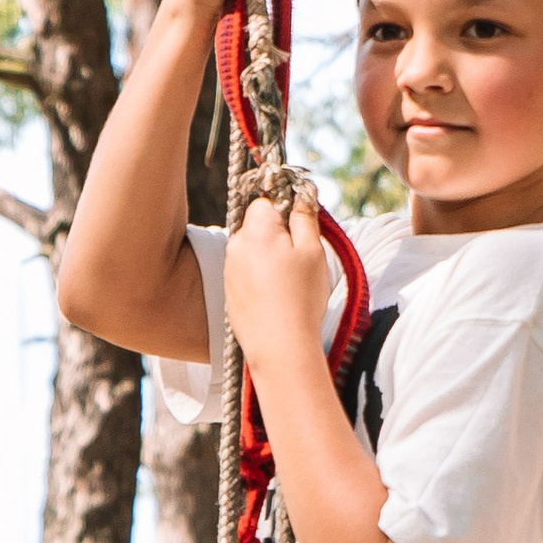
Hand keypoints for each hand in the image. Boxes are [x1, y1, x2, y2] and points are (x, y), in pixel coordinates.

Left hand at [223, 183, 334, 370]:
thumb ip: (305, 216)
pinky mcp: (229, 292)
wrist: (279, 347)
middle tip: (299, 262)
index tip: (300, 232)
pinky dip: (262, 281)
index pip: (265, 202)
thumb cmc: (300, 298)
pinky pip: (248, 274)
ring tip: (289, 286)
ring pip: (254, 251)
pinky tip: (277, 299)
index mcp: (256, 230)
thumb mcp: (313, 251)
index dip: (286, 212)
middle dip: (278, 237)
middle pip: (258, 227)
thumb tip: (300, 195)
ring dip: (270, 259)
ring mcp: (229, 270)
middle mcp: (235, 245)